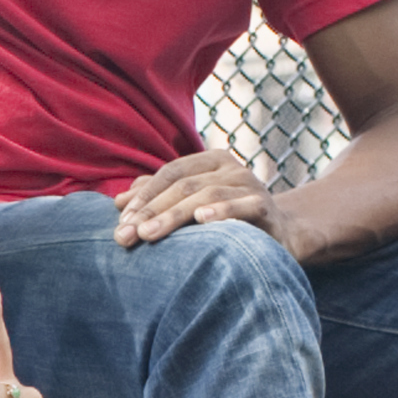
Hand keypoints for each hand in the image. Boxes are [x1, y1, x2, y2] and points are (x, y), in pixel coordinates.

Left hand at [112, 147, 276, 248]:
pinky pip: (243, 207)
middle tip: (125, 235)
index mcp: (211, 161)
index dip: (143, 195)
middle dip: (150, 210)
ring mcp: (250, 185)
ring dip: (173, 216)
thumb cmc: (227, 219)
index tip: (120, 220)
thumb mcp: (192, 205)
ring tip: (148, 234)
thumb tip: (118, 201)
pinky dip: (222, 211)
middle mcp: (231, 167)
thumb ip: (159, 197)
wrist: (279, 236)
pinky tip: (202, 220)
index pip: (170, 173)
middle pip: (184, 185)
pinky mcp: (265, 206)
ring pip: (206, 195)